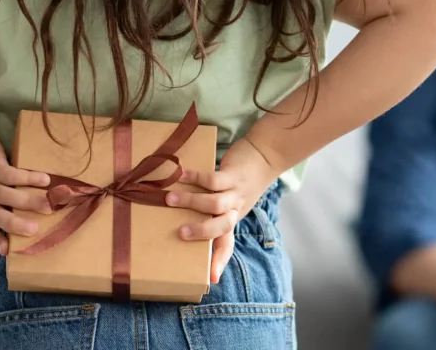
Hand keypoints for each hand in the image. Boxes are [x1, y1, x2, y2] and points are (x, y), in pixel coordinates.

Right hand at [164, 138, 281, 283]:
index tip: (212, 279)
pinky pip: (214, 180)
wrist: (266, 156)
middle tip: (180, 233)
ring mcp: (235, 193)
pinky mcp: (233, 175)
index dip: (220, 261)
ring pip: (214, 203)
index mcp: (232, 220)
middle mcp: (235, 210)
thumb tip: (177, 220)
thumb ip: (212, 211)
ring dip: (190, 202)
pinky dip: (196, 178)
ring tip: (169, 199)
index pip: (228, 245)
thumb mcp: (231, 201)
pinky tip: (181, 175)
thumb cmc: (241, 182)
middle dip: (202, 232)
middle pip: (222, 227)